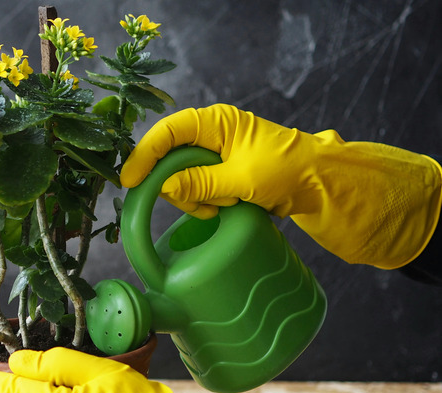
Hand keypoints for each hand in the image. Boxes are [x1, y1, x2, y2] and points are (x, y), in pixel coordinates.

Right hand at [120, 103, 441, 268]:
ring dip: (195, 198)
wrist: (323, 185)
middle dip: (178, 185)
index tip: (129, 182)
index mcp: (216, 123)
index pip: (167, 132)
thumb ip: (198, 182)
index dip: (144, 155)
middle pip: (170, 158)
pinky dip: (205, 202)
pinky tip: (223, 209)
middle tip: (199, 205)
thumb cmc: (287, 172)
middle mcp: (212, 134)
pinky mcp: (222, 172)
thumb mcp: (240, 179)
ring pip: (182, 177)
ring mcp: (217, 154)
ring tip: (221, 208)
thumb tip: (163, 187)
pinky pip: (198, 188)